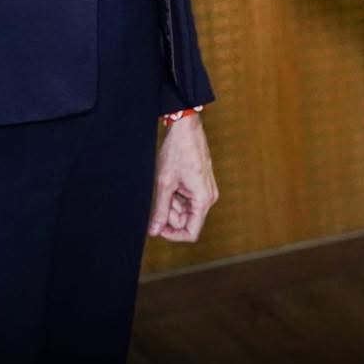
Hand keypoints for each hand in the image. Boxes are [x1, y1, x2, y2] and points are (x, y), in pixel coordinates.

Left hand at [149, 113, 219, 242]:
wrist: (186, 129)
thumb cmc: (178, 152)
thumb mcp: (165, 184)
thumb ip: (160, 210)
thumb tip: (154, 231)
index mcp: (203, 200)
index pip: (191, 233)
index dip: (172, 234)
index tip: (157, 227)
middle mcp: (208, 198)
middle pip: (187, 221)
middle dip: (170, 214)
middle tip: (159, 196)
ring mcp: (206, 191)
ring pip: (185, 210)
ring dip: (172, 202)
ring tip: (166, 184)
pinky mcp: (201, 185)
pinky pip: (188, 200)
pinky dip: (176, 195)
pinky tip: (171, 181)